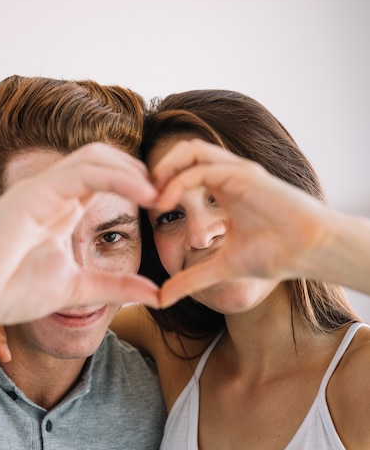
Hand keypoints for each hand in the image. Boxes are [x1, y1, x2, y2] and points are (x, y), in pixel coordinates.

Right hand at [0, 143, 160, 329]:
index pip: (109, 177)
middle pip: (106, 158)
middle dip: (143, 171)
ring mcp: (43, 190)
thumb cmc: (7, 290)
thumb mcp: (77, 288)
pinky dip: (119, 177)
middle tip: (173, 193)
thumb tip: (157, 294)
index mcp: (64, 209)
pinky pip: (83, 171)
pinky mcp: (33, 194)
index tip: (170, 205)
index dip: (142, 185)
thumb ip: (115, 286)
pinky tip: (145, 195)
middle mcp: (55, 193)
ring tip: (162, 193)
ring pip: (97, 157)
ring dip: (135, 170)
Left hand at [155, 139, 327, 305]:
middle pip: (183, 153)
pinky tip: (167, 203)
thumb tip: (161, 298)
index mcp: (224, 189)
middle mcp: (228, 174)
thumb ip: (190, 279)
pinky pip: (201, 168)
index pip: (184, 170)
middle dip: (157, 171)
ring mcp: (236, 171)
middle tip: (142, 197)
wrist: (308, 252)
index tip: (146, 208)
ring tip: (152, 198)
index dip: (160, 184)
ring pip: (190, 152)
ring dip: (164, 170)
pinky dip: (178, 181)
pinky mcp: (244, 174)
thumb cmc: (274, 255)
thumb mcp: (220, 268)